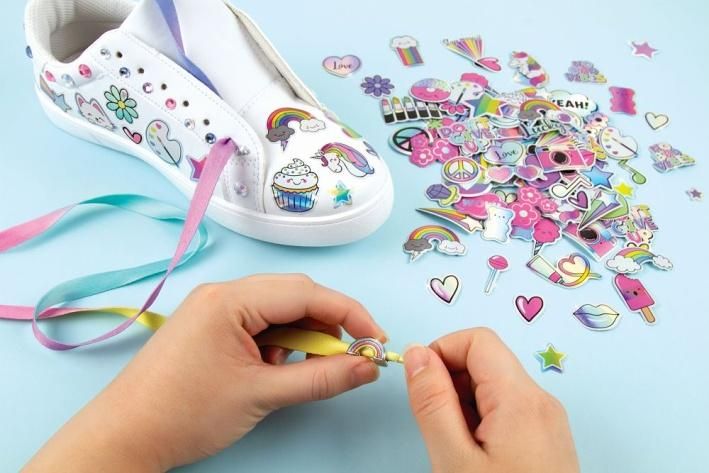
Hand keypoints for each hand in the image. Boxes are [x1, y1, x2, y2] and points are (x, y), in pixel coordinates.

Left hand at [24, 274, 384, 471]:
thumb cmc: (183, 413)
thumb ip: (321, 378)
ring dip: (302, 335)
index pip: (306, 293)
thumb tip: (366, 367)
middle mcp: (223, 293)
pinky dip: (280, 342)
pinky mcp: (211, 325)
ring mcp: (214, 308)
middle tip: (349, 356)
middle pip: (294, 295)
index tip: (376, 340)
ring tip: (304, 370)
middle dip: (327, 324)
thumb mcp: (261, 395)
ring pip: (279, 309)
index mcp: (231, 300)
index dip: (349, 314)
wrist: (125, 436)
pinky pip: (259, 322)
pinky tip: (276, 368)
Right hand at [404, 329, 578, 472]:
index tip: (420, 384)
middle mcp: (541, 402)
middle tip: (437, 425)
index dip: (440, 351)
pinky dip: (482, 421)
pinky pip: (508, 410)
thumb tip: (417, 353)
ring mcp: (548, 421)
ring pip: (495, 387)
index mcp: (521, 398)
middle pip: (486, 361)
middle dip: (450, 382)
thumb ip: (432, 400)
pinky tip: (475, 456)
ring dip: (464, 404)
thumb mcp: (453, 458)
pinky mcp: (548, 440)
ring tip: (457, 448)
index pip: (477, 339)